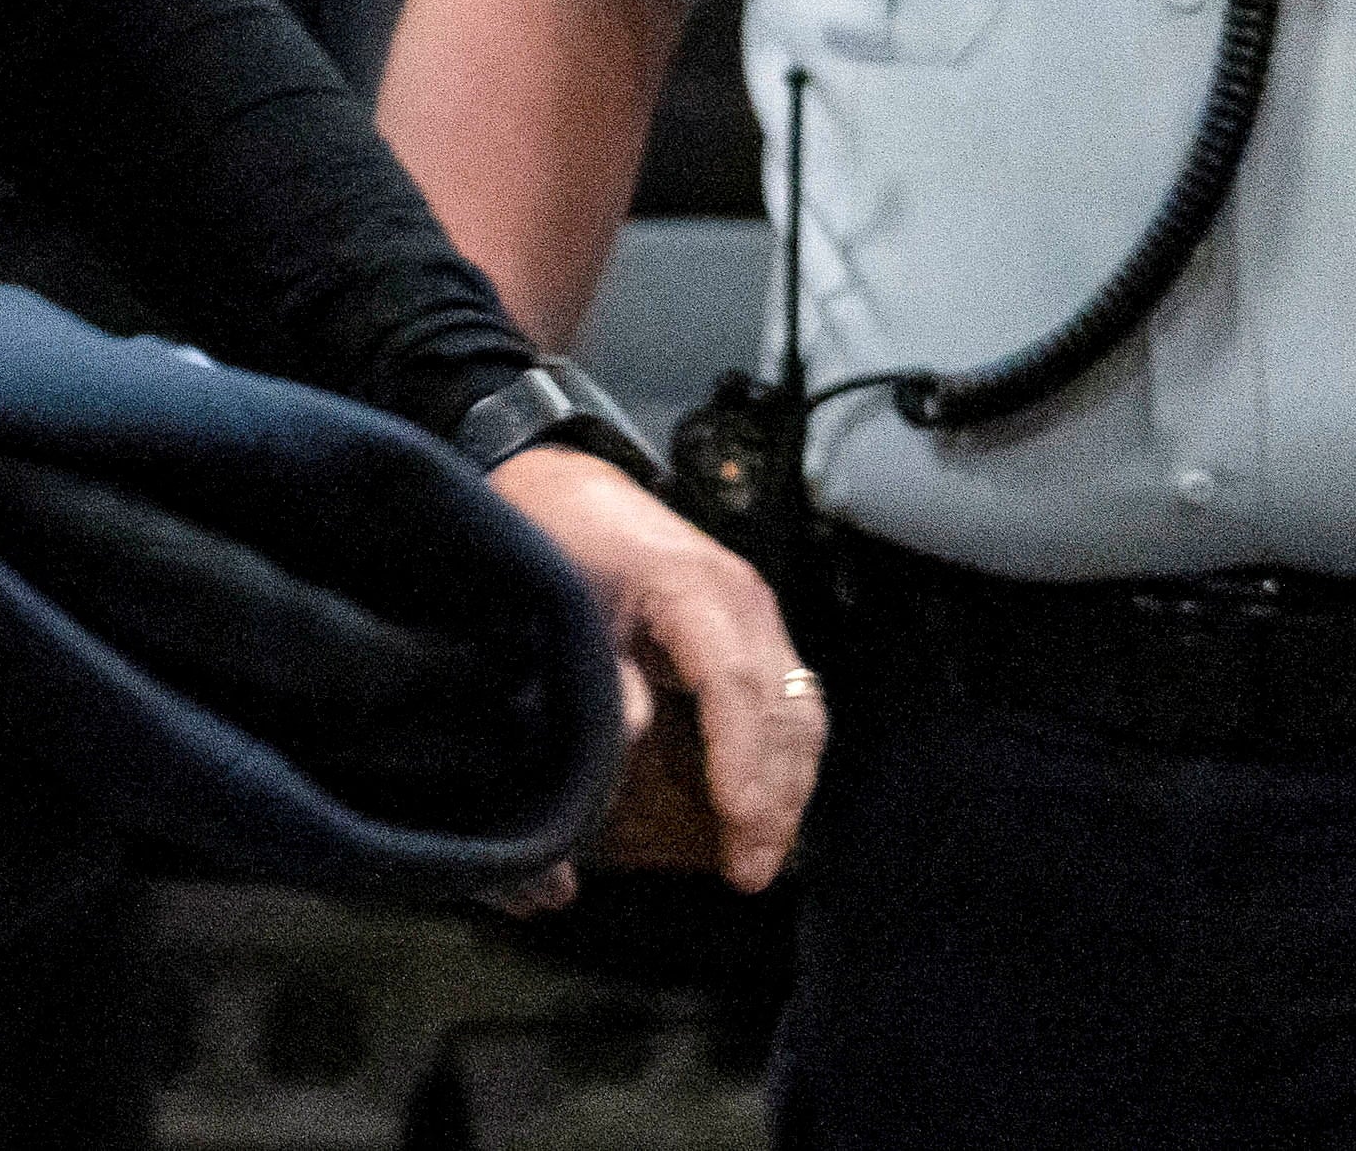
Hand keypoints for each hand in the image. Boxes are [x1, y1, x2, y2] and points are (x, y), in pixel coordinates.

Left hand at [489, 449, 820, 897]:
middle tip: (748, 871)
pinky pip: (789, 706)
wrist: (565, 483)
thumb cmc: (554, 538)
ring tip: (754, 857)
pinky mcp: (755, 635)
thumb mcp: (558, 596)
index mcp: (696, 588)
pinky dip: (781, 763)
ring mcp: (758, 618)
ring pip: (801, 716)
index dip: (741, 764)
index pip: (735, 686)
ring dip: (787, 791)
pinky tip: (760, 814)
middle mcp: (746, 603)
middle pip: (787, 712)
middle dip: (775, 798)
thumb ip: (595, 667)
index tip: (738, 828)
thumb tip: (629, 736)